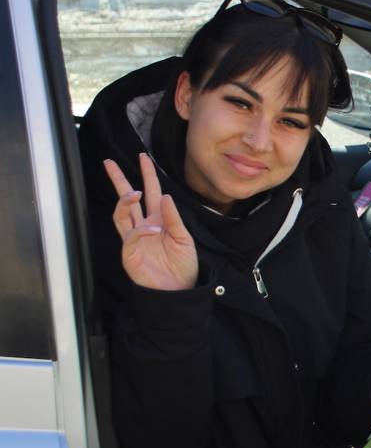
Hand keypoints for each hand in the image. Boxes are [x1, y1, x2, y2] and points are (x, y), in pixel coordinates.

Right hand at [104, 153, 198, 290]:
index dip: (148, 175)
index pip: (152, 192)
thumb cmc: (183, 266)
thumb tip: (165, 195)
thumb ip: (174, 218)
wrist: (178, 290)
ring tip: (133, 193)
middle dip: (119, 180)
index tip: (144, 157)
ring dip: (125, 201)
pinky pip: (131, 235)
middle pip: (128, 198)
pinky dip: (142, 230)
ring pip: (121, 213)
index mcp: (159, 220)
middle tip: (109, 162)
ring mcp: (134, 238)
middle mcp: (144, 225)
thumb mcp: (184, 239)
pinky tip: (153, 229)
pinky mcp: (129, 252)